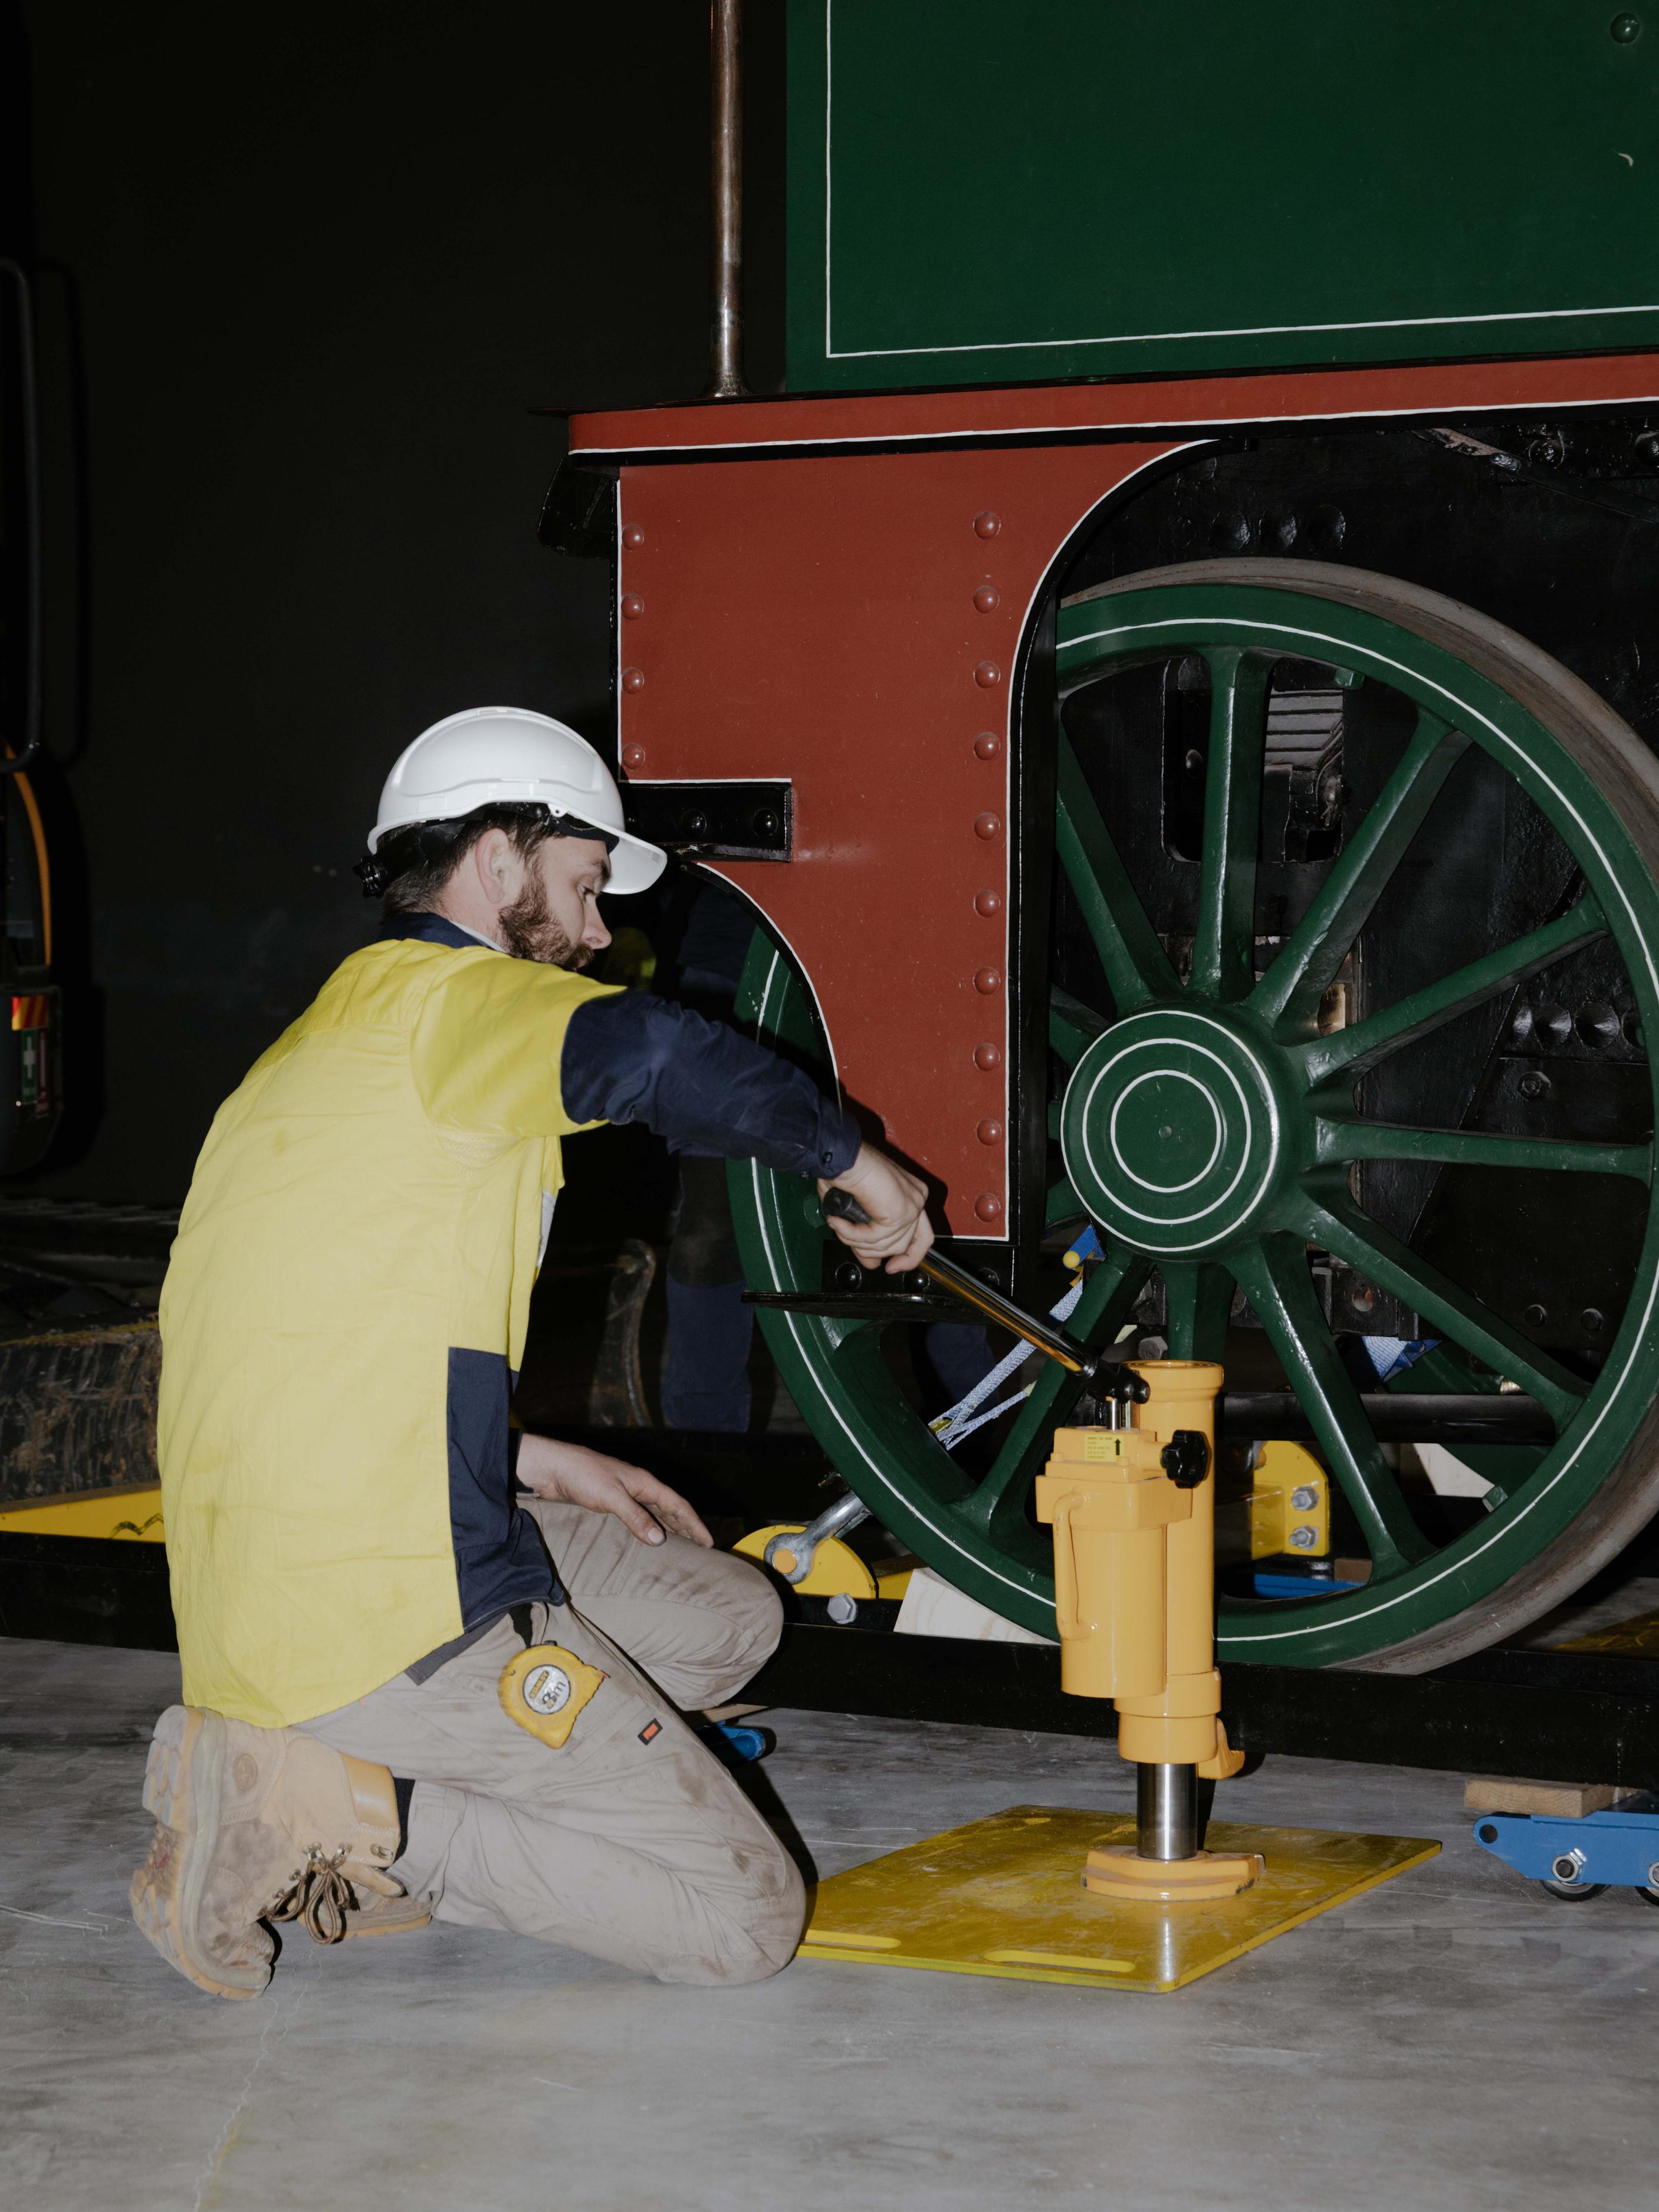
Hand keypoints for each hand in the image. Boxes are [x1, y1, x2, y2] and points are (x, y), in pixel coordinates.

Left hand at [515, 1434, 712, 1547]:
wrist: (552, 1467)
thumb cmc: (582, 1476)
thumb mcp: (612, 1498)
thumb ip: (636, 1517)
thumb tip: (660, 1540)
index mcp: (644, 1483)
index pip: (678, 1505)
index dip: (695, 1524)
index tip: (709, 1542)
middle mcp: (639, 1487)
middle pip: (670, 1509)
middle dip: (687, 1527)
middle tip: (701, 1549)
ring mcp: (625, 1494)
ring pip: (655, 1513)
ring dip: (669, 1529)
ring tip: (681, 1547)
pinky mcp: (610, 1502)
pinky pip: (638, 1518)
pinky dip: (648, 1529)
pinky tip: (647, 1540)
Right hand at [818, 1142, 933, 1272]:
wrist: (842, 1155)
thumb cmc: (845, 1171)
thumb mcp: (858, 1213)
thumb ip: (869, 1238)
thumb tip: (873, 1263)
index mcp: (911, 1195)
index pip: (921, 1235)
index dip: (908, 1257)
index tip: (891, 1267)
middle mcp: (917, 1199)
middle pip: (912, 1244)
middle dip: (881, 1254)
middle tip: (866, 1259)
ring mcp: (911, 1205)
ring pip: (888, 1245)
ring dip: (857, 1241)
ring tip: (839, 1225)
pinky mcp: (899, 1211)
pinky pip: (874, 1238)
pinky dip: (852, 1234)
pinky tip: (838, 1222)